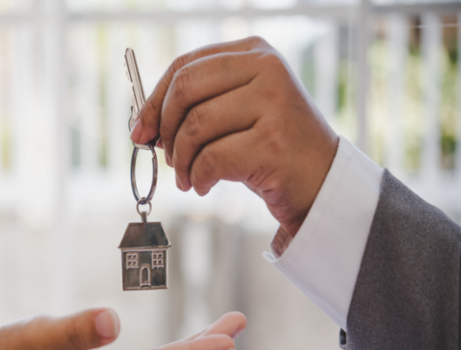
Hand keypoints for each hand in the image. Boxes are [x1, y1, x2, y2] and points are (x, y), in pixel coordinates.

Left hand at [131, 37, 337, 237]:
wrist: (320, 181)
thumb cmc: (271, 148)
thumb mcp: (237, 114)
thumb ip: (199, 107)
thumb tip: (145, 124)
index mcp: (254, 53)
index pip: (185, 66)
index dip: (154, 101)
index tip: (140, 130)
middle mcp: (266, 69)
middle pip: (185, 90)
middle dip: (166, 131)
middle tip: (170, 159)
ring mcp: (272, 104)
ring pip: (194, 127)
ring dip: (182, 162)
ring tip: (188, 178)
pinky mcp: (271, 143)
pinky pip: (211, 159)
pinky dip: (198, 178)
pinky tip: (204, 186)